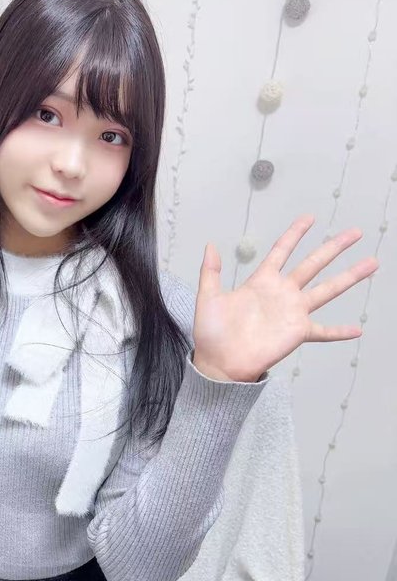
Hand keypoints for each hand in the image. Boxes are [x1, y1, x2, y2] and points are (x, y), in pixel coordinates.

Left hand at [191, 214, 379, 382]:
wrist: (219, 362)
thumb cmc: (211, 333)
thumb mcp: (208, 298)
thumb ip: (211, 272)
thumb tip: (210, 245)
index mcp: (262, 281)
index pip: (282, 251)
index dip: (295, 234)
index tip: (309, 218)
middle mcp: (282, 293)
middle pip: (313, 263)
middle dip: (334, 247)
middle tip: (355, 232)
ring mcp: (293, 312)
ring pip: (327, 289)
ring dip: (350, 277)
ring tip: (372, 263)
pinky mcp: (298, 332)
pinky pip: (323, 332)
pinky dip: (339, 332)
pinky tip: (358, 330)